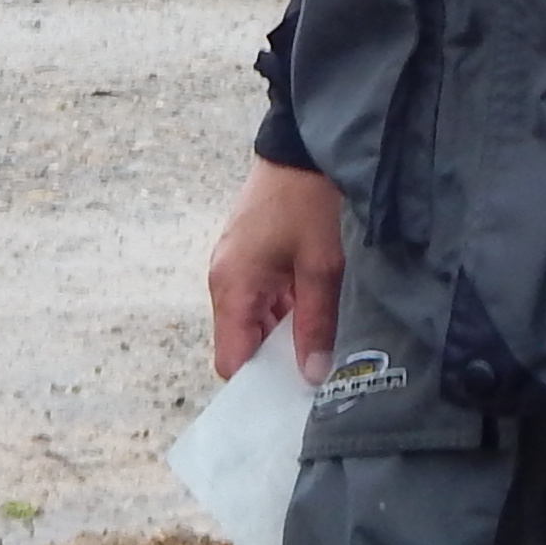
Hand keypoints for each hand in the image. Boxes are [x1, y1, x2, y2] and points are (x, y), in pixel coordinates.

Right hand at [207, 152, 348, 379]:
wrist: (298, 148)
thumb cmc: (307, 203)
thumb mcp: (320, 266)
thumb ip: (315, 324)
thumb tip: (311, 375)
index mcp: (233, 288)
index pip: (231, 360)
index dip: (259, 384)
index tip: (294, 396)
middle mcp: (223, 281)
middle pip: (241, 343)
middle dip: (275, 361)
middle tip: (317, 374)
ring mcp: (233, 267)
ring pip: (253, 321)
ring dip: (282, 334)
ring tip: (321, 343)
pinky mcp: (246, 255)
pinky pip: (259, 298)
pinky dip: (282, 311)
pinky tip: (314, 311)